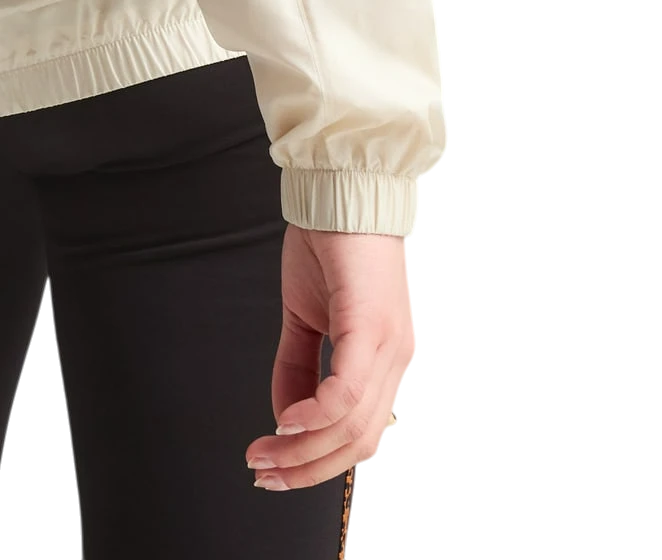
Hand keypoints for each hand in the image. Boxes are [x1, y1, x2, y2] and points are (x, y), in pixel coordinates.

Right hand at [244, 227, 413, 491]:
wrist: (341, 188)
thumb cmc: (331, 243)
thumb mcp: (307, 315)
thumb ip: (296, 366)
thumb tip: (282, 417)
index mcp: (387, 361)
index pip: (361, 435)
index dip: (317, 465)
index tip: (275, 471)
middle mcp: (398, 360)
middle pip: (359, 444)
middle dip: (305, 469)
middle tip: (263, 473)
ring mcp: (390, 346)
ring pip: (352, 428)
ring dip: (300, 450)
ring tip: (263, 453)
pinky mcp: (370, 326)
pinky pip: (344, 392)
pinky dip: (312, 413)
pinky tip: (282, 419)